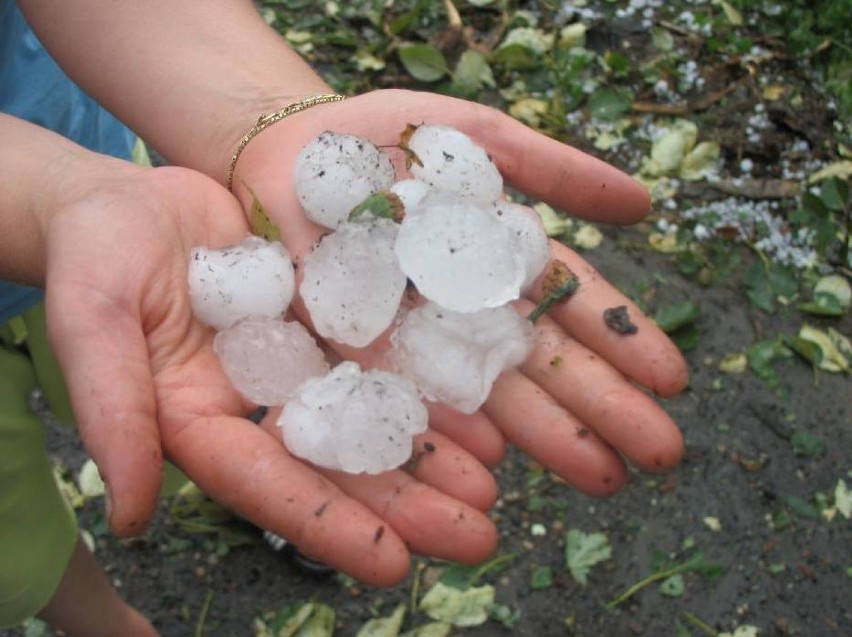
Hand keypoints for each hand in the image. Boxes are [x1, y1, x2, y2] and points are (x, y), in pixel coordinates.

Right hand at [44, 165, 497, 585]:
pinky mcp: (323, 315)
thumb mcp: (93, 323)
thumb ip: (112, 411)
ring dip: (432, 451)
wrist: (127, 202)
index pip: (266, 483)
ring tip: (493, 482)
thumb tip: (132, 517)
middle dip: (406, 503)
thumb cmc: (94, 256)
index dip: (327, 524)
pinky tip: (478, 403)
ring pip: (371, 413)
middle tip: (479, 537)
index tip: (393, 564)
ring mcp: (296, 360)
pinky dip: (426, 378)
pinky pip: (382, 351)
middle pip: (337, 461)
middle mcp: (258, 403)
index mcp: (200, 422)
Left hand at [232, 89, 687, 495]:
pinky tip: (490, 459)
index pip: (572, 309)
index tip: (673, 381)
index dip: (622, 342)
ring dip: (544, 434)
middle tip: (659, 456)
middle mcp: (466, 314)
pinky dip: (446, 425)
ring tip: (599, 473)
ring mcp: (415, 339)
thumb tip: (646, 206)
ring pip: (486, 392)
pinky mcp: (355, 352)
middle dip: (602, 408)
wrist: (287, 147)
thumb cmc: (386, 138)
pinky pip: (404, 391)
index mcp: (501, 266)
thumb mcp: (482, 140)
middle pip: (540, 364)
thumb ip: (556, 170)